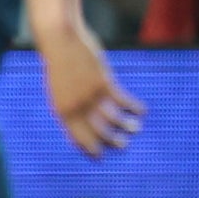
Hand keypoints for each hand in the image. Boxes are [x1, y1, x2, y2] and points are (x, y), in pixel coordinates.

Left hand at [32, 21, 143, 156]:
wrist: (60, 40)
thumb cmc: (58, 64)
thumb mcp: (57, 89)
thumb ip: (67, 105)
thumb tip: (76, 121)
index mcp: (61, 110)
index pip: (77, 136)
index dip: (89, 147)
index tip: (99, 156)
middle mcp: (76, 106)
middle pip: (98, 131)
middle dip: (111, 140)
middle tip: (123, 145)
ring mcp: (90, 95)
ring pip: (113, 118)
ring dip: (126, 125)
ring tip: (135, 129)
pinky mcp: (103, 82)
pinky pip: (122, 100)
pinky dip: (133, 106)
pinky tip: (141, 110)